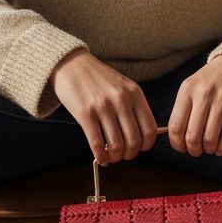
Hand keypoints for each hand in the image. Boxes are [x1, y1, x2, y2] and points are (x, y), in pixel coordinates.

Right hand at [50, 48, 157, 165]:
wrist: (71, 64)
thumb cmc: (98, 78)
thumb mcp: (122, 86)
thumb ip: (134, 106)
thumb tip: (141, 137)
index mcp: (134, 93)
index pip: (149, 129)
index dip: (145, 146)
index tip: (139, 148)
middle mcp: (121, 100)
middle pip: (134, 141)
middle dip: (129, 154)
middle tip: (123, 155)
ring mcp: (103, 107)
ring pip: (116, 145)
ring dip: (114, 157)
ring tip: (111, 157)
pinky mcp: (85, 114)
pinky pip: (97, 143)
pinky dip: (100, 156)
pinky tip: (100, 158)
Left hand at [167, 54, 221, 156]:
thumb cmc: (212, 79)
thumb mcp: (192, 86)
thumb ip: (184, 109)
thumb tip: (177, 138)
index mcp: (187, 90)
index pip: (175, 126)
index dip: (177, 144)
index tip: (181, 148)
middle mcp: (203, 94)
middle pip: (192, 135)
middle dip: (193, 150)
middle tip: (196, 151)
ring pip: (210, 138)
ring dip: (208, 149)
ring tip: (209, 149)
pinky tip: (220, 148)